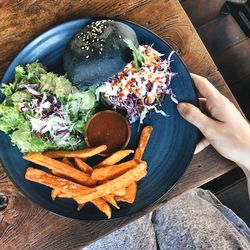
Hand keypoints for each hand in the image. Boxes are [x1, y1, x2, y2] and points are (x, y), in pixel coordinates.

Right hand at [177, 74, 249, 190]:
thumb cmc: (236, 141)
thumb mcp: (211, 129)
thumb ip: (194, 116)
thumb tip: (181, 106)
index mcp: (217, 102)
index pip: (201, 83)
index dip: (189, 78)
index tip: (177, 78)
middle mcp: (219, 106)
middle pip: (198, 100)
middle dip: (186, 105)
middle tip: (173, 110)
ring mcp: (220, 115)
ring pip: (201, 114)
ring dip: (193, 123)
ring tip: (184, 130)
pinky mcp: (221, 124)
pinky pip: (206, 125)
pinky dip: (200, 134)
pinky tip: (195, 145)